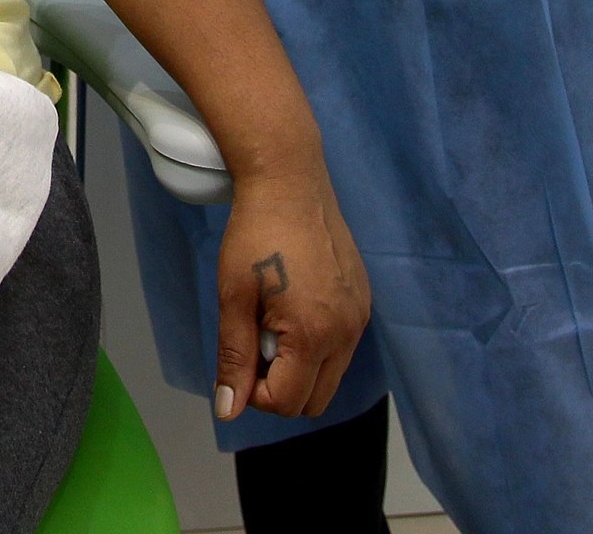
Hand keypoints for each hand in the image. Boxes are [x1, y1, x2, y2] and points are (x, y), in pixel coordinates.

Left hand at [214, 168, 370, 420]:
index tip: (240, 354)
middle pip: (314, 402)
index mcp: (314, 335)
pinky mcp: (363, 301)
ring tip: (272, 320)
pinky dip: (317, 344)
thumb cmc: (255, 235)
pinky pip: (342, 347)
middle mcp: (347, 332)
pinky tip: (293, 305)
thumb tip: (228, 410)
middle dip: (279, 386)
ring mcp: (360, 317)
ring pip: (330, 376)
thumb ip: (234, 358)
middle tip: (254, 340)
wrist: (290, 181)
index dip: (254, 392)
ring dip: (298, 366)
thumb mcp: (234, 298)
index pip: (287, 403)